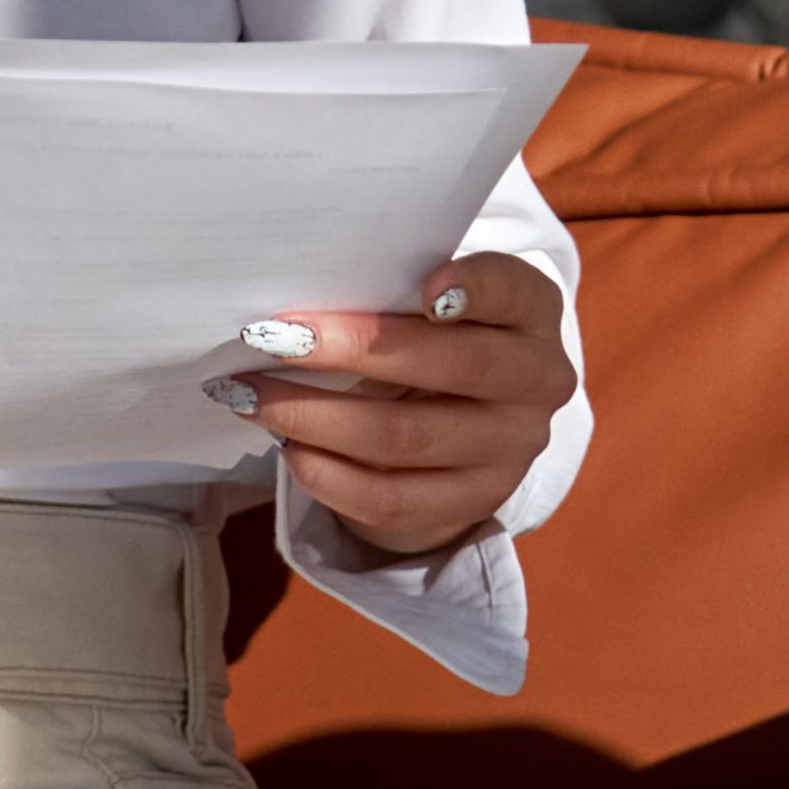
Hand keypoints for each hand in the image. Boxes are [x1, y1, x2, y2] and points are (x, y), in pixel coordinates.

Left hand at [214, 252, 575, 556]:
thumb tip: (294, 311)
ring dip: (316, 417)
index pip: (514, 292)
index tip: (424, 286)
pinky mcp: (473, 503)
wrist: (469, 420)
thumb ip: (391, 294)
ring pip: (408, 438)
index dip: (476, 288)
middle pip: (452, 366)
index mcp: (532, 313)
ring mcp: (510, 450)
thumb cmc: (433, 336)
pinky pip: (394, 499)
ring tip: (252, 397)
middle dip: (351, 350)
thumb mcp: (432, 304)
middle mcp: (536, 382)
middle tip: (271, 338)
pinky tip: (290, 453)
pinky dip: (332, 477)